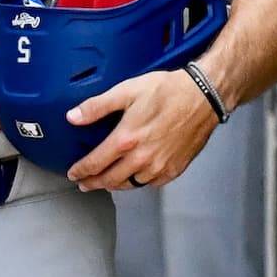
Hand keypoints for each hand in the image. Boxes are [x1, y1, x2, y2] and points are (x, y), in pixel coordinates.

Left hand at [64, 67, 219, 191]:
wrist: (203, 96)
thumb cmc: (168, 91)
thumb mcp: (127, 91)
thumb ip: (97, 106)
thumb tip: (73, 117)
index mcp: (125, 140)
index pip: (94, 164)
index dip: (80, 171)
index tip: (74, 174)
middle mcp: (141, 159)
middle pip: (110, 180)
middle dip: (94, 183)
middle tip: (85, 184)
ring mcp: (159, 167)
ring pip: (130, 185)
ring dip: (115, 185)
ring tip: (107, 182)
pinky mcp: (174, 169)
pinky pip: (151, 183)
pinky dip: (139, 183)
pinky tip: (135, 177)